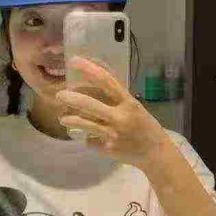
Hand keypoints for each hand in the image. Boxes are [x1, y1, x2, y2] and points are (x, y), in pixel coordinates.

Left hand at [54, 56, 170, 169]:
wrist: (155, 154)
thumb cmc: (145, 127)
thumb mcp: (135, 108)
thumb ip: (117, 100)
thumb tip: (93, 87)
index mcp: (129, 103)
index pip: (107, 81)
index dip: (89, 69)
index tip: (74, 61)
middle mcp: (120, 117)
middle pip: (90, 105)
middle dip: (72, 98)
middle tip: (60, 95)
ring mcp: (113, 135)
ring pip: (85, 124)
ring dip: (71, 120)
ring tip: (63, 118)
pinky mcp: (108, 149)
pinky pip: (91, 140)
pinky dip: (89, 138)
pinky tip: (92, 138)